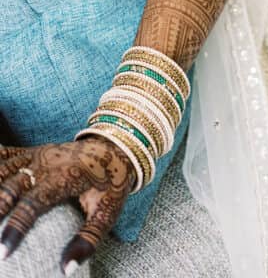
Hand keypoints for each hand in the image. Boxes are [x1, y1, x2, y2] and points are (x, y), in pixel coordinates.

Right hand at [0, 136, 135, 272]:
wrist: (114, 146)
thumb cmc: (110, 182)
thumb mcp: (108, 211)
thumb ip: (88, 240)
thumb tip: (67, 269)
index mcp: (65, 177)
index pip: (34, 204)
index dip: (16, 228)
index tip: (2, 253)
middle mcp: (46, 163)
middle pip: (11, 186)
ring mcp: (37, 155)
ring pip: (3, 171)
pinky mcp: (31, 152)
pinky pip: (6, 154)